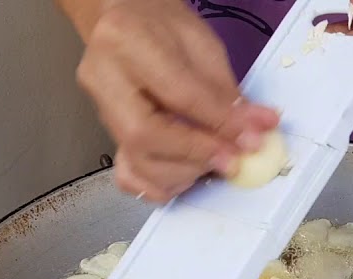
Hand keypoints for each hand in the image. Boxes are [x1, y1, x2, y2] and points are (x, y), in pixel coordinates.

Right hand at [60, 0, 279, 200]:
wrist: (127, 20)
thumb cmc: (161, 25)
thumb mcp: (202, 44)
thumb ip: (224, 91)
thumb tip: (252, 131)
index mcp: (126, 40)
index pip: (178, 94)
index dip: (219, 123)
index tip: (252, 138)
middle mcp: (103, 77)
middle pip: (145, 134)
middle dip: (197, 154)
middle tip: (233, 160)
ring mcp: (99, 109)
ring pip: (136, 159)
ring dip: (185, 172)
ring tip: (215, 164)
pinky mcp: (107, 133)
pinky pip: (127, 173)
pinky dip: (159, 185)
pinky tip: (184, 177)